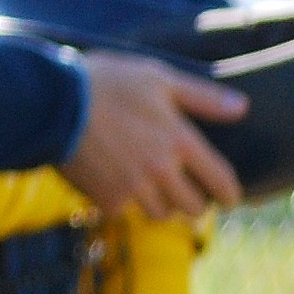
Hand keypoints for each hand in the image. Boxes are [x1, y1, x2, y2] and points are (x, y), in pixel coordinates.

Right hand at [61, 50, 245, 221]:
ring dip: (159, 205)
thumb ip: (202, 96)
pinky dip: (119, 201)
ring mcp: (133, 188)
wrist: (50, 103)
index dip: (229, 194)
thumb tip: (243, 108)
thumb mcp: (157, 78)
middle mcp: (161, 170)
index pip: (220, 180)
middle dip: (193, 203)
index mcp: (179, 140)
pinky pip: (122, 211)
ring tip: (149, 190)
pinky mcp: (105, 198)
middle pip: (193, 208)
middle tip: (185, 193)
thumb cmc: (106, 83)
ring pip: (160, 215)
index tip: (229, 199)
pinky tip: (109, 181)